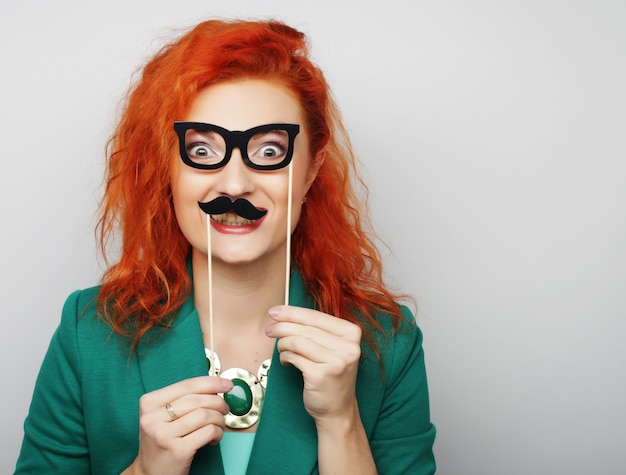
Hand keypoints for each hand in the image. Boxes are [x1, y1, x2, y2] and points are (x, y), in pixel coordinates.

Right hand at [125, 376, 232, 474]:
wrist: (149, 472)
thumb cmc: (161, 441)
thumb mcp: (163, 416)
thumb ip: (183, 400)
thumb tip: (216, 386)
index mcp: (149, 403)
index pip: (186, 385)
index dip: (211, 382)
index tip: (227, 384)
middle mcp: (152, 418)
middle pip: (197, 399)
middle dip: (218, 402)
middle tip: (225, 408)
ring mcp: (163, 435)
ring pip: (204, 415)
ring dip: (219, 419)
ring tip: (218, 425)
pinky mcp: (177, 450)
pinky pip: (208, 432)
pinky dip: (217, 432)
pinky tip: (214, 437)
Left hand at [265, 305, 361, 423]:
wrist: (338, 410)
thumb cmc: (331, 375)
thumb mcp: (331, 348)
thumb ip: (315, 330)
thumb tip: (284, 313)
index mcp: (351, 333)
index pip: (316, 316)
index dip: (292, 312)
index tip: (274, 311)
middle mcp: (348, 346)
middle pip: (305, 328)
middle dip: (282, 326)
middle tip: (268, 329)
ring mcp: (337, 361)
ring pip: (297, 341)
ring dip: (282, 344)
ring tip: (280, 349)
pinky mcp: (322, 374)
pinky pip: (294, 357)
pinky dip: (285, 357)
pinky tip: (286, 361)